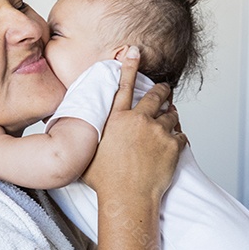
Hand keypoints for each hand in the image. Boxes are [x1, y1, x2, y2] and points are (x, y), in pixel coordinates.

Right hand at [82, 46, 185, 200]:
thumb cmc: (104, 182)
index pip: (123, 86)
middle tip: (165, 88)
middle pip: (156, 96)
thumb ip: (84, 139)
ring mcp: (159, 132)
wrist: (127, 199)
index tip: (134, 50)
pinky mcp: (174, 146)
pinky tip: (176, 142)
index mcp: (117, 120)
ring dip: (172, 114)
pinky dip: (179, 137)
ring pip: (172, 114)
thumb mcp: (86, 155)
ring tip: (171, 117)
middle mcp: (139, 121)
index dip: (129, 66)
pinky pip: (181, 135)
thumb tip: (67, 134)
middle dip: (162, 90)